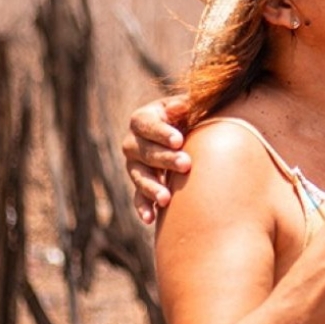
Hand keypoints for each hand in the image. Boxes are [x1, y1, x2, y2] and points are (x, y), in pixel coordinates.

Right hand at [121, 95, 192, 224]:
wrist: (188, 132)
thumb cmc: (191, 114)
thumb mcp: (188, 104)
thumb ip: (185, 105)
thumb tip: (183, 106)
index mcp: (144, 118)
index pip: (146, 124)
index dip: (161, 132)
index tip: (179, 140)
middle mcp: (134, 142)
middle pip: (144, 151)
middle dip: (165, 159)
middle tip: (186, 164)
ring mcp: (134, 164)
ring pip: (139, 176)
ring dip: (152, 187)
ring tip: (167, 198)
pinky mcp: (141, 183)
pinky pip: (138, 197)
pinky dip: (144, 207)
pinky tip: (151, 219)